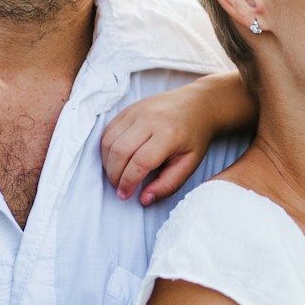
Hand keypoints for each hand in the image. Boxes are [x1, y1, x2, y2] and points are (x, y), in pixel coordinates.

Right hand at [101, 83, 220, 204]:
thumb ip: (168, 184)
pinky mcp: (128, 109)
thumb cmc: (194, 137)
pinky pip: (108, 130)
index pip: (140, 162)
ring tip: (116, 175)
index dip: (128, 182)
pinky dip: (106, 149)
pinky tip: (115, 159)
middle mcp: (150, 120)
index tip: (125, 195)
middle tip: (119, 187)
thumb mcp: (189, 164)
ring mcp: (137, 111)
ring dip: (107, 163)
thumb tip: (144, 199)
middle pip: (120, 151)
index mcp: (168, 134)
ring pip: (109, 141)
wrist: (197, 104)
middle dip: (114, 175)